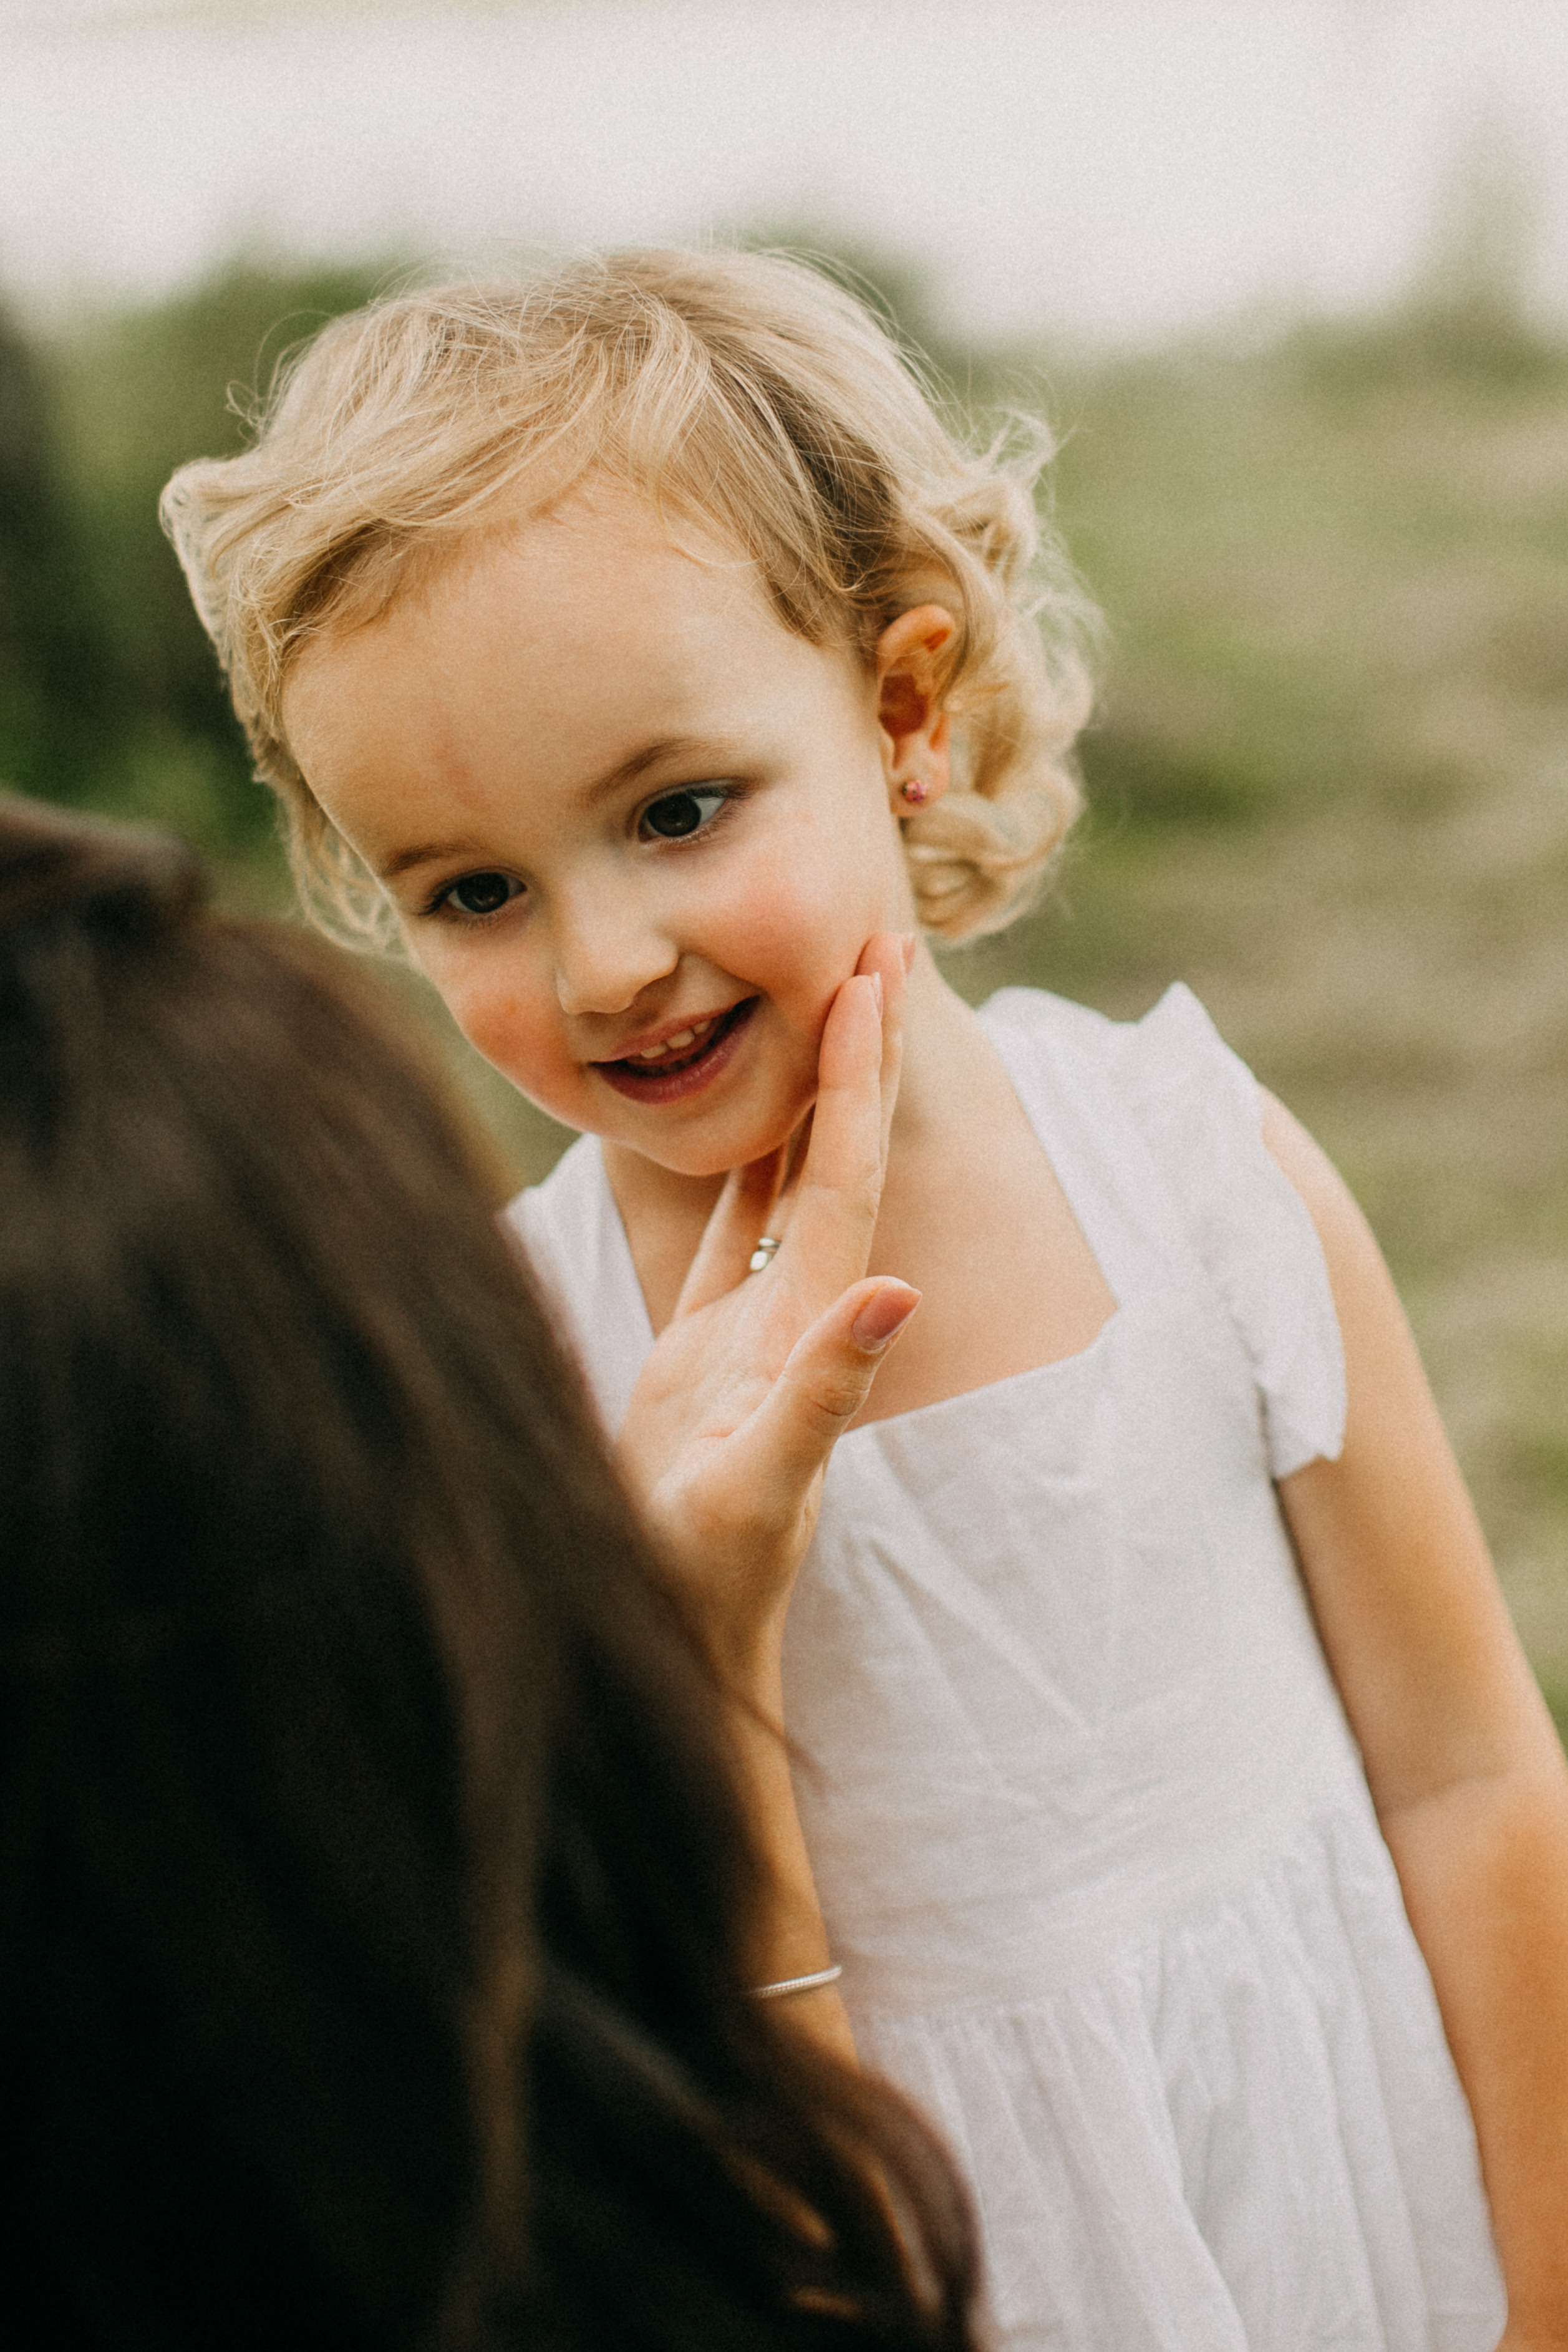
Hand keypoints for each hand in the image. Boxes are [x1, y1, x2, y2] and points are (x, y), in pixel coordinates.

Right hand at [615, 933, 918, 1681]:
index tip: (868, 979)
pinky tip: (754, 1108)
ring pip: (792, 1177)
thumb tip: (895, 1295)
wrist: (679, 1631)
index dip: (854, 1079)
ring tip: (831, 994)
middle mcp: (800, 1309)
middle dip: (858, 1052)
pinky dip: (750, 1159)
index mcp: (813, 1326)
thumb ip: (823, 1394)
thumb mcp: (758, 1488)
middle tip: (880, 943)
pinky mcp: (708, 1343)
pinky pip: (737, 1227)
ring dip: (814, 1088)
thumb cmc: (708, 1577)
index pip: (841, 1178)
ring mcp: (757, 1322)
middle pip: (836, 1156)